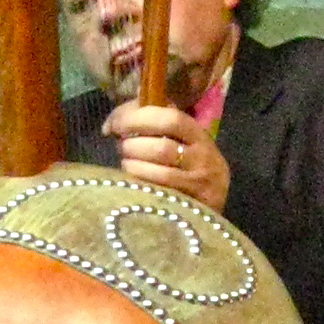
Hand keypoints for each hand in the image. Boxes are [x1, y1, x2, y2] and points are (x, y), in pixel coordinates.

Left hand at [105, 102, 229, 212]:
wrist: (210, 204)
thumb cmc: (185, 164)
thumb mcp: (179, 140)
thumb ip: (153, 124)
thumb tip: (112, 121)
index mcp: (198, 134)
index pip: (171, 118)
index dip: (138, 118)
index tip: (114, 125)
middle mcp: (203, 157)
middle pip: (162, 147)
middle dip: (132, 145)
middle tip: (121, 147)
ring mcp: (198, 183)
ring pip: (160, 173)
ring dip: (133, 165)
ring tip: (126, 163)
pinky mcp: (191, 205)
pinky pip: (159, 191)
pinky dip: (139, 183)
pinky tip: (132, 181)